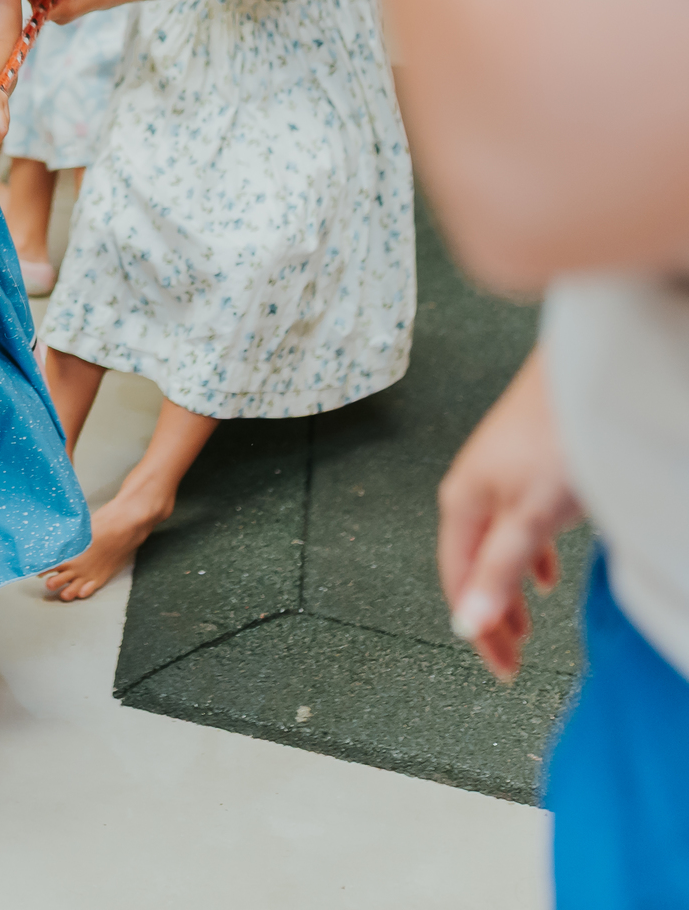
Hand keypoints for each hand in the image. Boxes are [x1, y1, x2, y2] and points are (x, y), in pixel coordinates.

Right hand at [437, 347, 583, 681]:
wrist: (585, 375)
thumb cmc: (555, 436)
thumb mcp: (528, 516)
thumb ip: (498, 571)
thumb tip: (466, 625)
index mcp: (462, 501)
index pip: (458, 580)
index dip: (478, 628)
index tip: (502, 668)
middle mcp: (473, 488)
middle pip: (473, 564)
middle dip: (490, 612)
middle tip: (513, 656)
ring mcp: (497, 473)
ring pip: (496, 545)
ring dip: (507, 587)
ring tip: (525, 622)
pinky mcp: (524, 464)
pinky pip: (515, 524)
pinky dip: (527, 555)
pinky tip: (544, 566)